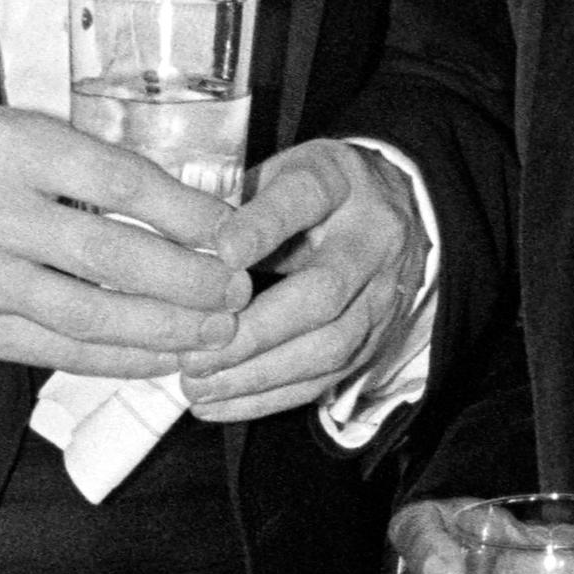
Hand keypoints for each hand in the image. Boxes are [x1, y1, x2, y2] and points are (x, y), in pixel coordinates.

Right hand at [0, 107, 247, 369]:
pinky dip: (112, 359)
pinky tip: (154, 359)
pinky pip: (54, 351)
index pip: (124, 183)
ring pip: (93, 315)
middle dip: (192, 282)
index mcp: (7, 146)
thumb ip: (61, 162)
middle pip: (118, 258)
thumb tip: (153, 196)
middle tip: (235, 289)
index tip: (230, 228)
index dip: (190, 214)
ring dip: (165, 331)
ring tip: (213, 333)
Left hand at [180, 140, 425, 424]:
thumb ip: (235, 205)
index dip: (262, 227)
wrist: (394, 206)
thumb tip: (179, 251)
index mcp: (339, 181)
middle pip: (322, 294)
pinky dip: (270, 397)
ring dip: (258, 374)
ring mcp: (381, 294)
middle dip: (255, 331)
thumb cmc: (310, 191)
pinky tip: (221, 402)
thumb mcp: (276, 172)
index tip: (221, 250)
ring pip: (329, 347)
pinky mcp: (376, 338)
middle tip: (196, 354)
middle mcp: (371, 239)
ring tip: (199, 385)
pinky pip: (327, 378)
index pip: (303, 198)